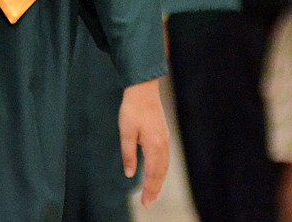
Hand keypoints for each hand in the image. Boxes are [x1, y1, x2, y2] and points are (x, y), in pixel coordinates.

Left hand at [118, 77, 169, 206]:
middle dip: (155, 189)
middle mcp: (163, 144)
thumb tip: (130, 174)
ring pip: (165, 165)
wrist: (144, 88)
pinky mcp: (164, 133)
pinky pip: (165, 157)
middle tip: (149, 203)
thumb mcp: (126, 132)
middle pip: (161, 172)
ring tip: (155, 192)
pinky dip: (162, 169)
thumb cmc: (133, 109)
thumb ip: (128, 154)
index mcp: (154, 145)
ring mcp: (165, 138)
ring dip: (160, 180)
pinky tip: (158, 172)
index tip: (146, 203)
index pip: (152, 174)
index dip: (149, 189)